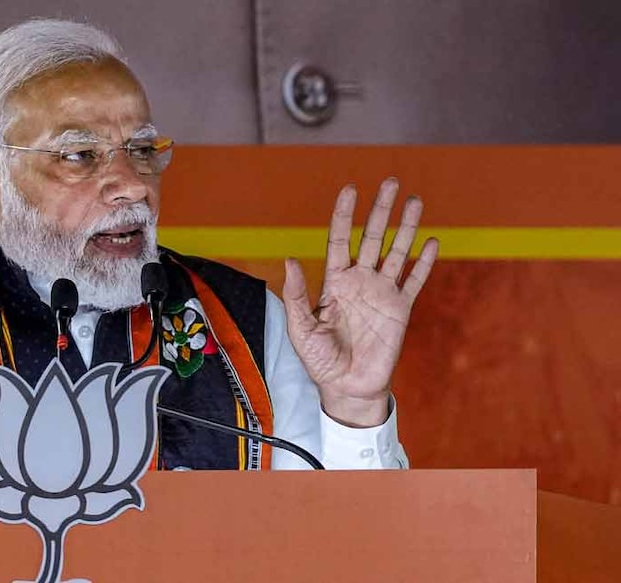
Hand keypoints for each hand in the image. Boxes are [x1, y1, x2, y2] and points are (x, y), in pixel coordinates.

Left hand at [282, 178, 438, 426]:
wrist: (347, 387)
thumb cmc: (319, 360)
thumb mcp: (300, 328)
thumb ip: (296, 294)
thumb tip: (289, 260)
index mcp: (334, 282)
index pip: (338, 239)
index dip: (343, 215)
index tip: (349, 189)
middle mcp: (359, 281)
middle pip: (371, 237)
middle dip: (380, 210)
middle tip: (389, 181)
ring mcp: (381, 293)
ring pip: (396, 252)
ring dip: (405, 227)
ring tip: (414, 201)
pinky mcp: (400, 309)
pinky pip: (415, 281)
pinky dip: (424, 262)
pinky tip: (431, 241)